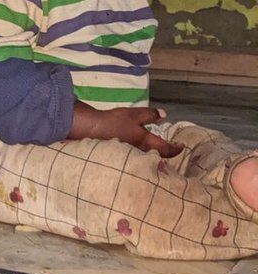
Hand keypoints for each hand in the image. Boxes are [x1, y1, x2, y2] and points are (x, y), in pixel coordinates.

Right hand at [69, 103, 183, 157]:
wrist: (92, 130)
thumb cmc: (115, 121)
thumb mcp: (135, 114)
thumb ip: (150, 115)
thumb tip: (164, 115)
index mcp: (146, 142)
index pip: (166, 149)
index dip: (176, 148)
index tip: (181, 146)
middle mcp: (140, 152)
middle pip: (158, 157)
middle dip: (166, 155)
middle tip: (170, 150)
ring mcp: (130, 155)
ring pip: (147, 158)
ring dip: (154, 156)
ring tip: (156, 151)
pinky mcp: (120, 156)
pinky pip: (136, 158)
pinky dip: (142, 156)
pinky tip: (138, 151)